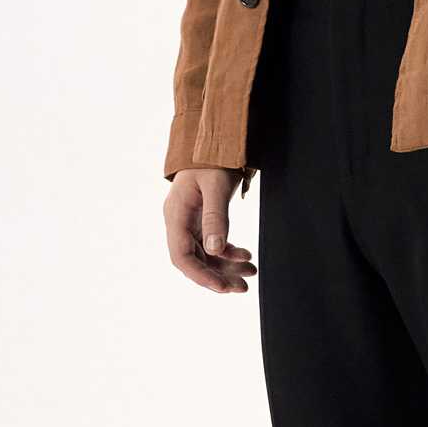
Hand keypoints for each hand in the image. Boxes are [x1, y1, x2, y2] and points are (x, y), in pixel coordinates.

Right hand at [165, 166, 256, 293]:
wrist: (214, 138)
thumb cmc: (212, 157)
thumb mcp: (217, 186)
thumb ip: (216, 217)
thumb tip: (215, 250)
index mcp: (176, 214)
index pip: (181, 256)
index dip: (201, 276)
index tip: (222, 287)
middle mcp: (179, 221)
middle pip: (194, 260)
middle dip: (217, 276)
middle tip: (242, 288)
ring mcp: (189, 221)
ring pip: (205, 255)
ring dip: (226, 267)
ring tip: (250, 273)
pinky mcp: (201, 219)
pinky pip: (212, 243)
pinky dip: (229, 252)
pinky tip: (246, 256)